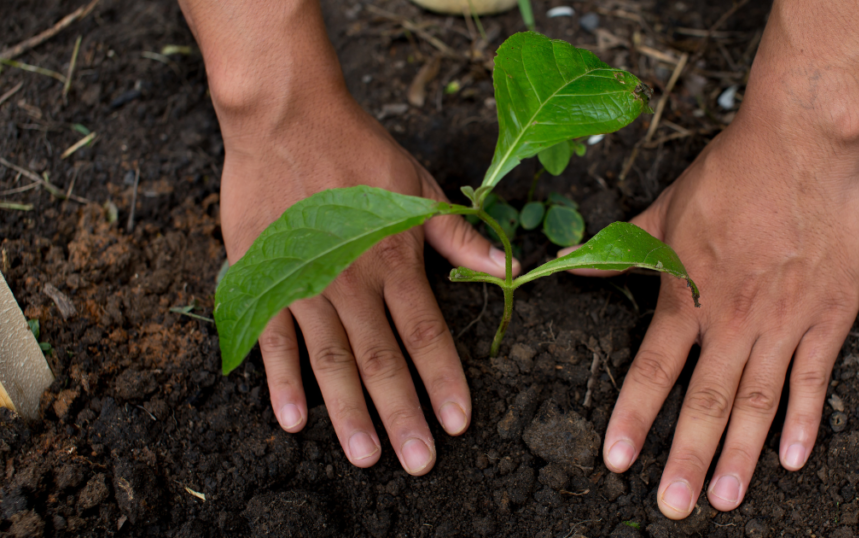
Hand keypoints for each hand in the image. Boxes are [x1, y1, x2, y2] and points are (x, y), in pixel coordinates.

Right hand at [218, 84, 517, 475]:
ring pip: (331, 361)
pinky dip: (282, 380)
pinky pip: (273, 339)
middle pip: (382, 361)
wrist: (286, 118)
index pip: (427, 334)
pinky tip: (295, 419)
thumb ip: (457, 235)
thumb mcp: (420, 187)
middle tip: (417, 462)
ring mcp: (305, 284)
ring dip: (349, 412)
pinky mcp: (264, 280)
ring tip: (367, 456)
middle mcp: (352, 283)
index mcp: (395, 261)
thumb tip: (506, 264)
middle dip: (402, 415)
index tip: (458, 423)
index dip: (444, 381)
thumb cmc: (359, 150)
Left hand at [597, 109, 858, 515]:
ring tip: (724, 498)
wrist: (798, 143)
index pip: (653, 370)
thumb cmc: (729, 173)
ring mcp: (783, 321)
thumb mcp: (663, 210)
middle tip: (674, 507)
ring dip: (741, 455)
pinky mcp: (828, 315)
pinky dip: (804, 421)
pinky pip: (814, 378)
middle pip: (707, 401)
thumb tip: (572, 266)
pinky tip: (792, 459)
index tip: (620, 460)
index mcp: (688, 295)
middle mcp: (733, 318)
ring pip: (758, 401)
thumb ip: (621, 250)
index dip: (635, 417)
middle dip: (687, 458)